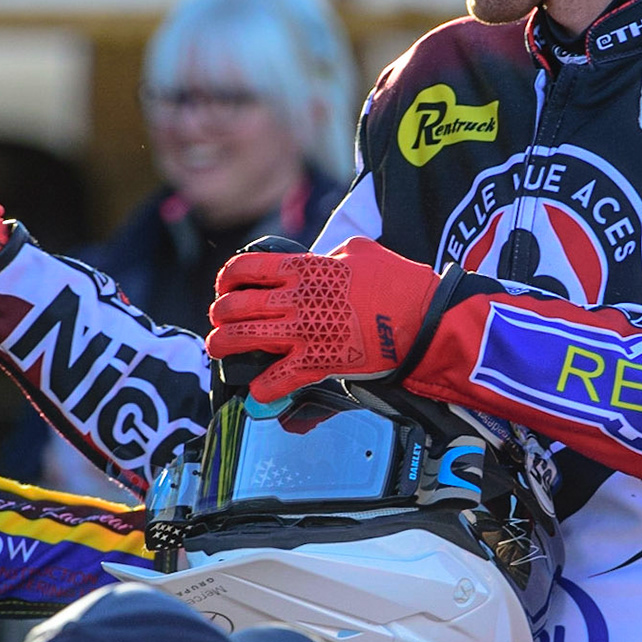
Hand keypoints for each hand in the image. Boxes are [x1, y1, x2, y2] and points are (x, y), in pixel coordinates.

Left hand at [206, 237, 440, 403]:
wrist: (422, 319)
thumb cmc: (397, 281)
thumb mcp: (359, 251)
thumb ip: (330, 256)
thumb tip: (323, 261)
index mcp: (302, 269)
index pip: (246, 269)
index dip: (227, 279)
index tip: (224, 286)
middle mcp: (294, 300)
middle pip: (236, 306)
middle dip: (219, 314)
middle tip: (219, 320)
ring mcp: (303, 333)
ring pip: (244, 339)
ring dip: (224, 345)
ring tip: (218, 348)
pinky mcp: (317, 363)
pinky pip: (278, 379)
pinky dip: (264, 388)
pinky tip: (257, 391)